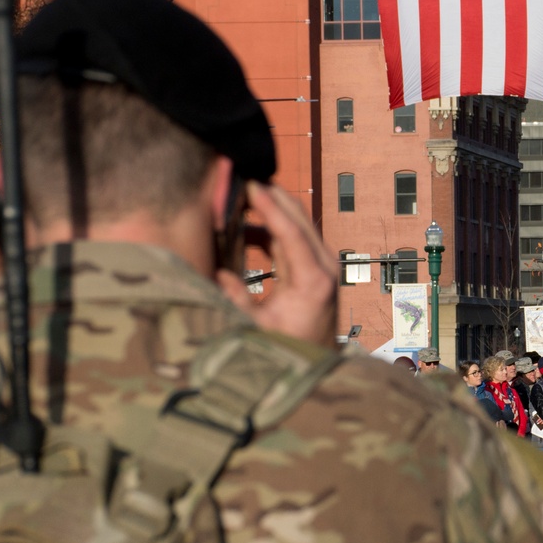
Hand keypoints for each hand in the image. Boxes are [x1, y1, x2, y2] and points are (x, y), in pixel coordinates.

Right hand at [216, 182, 337, 348]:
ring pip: (297, 224)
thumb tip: (217, 273)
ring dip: (271, 208)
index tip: (250, 184)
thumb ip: (236, 300)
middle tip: (242, 177)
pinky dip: (272, 228)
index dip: (270, 206)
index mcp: (314, 280)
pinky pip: (294, 238)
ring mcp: (324, 264)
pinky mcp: (317, 266)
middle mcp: (325, 266)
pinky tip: (245, 227)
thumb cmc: (287, 350)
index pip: (291, 232)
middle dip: (272, 195)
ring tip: (239, 196)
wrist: (317, 365)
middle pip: (299, 218)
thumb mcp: (256, 329)